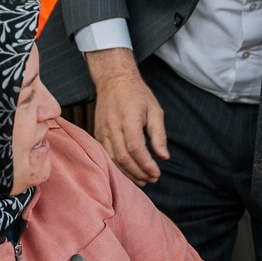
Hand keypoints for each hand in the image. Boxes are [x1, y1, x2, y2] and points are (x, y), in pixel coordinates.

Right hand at [85, 48, 168, 184]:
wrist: (113, 80)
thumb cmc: (137, 94)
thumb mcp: (154, 110)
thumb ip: (159, 134)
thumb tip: (163, 156)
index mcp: (128, 119)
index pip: (135, 148)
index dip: (146, 164)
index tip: (157, 173)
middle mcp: (113, 127)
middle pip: (123, 158)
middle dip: (139, 172)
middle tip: (152, 179)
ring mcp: (102, 131)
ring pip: (113, 160)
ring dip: (128, 173)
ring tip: (143, 180)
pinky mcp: (98, 134)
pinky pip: (106, 156)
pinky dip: (118, 167)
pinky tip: (129, 172)